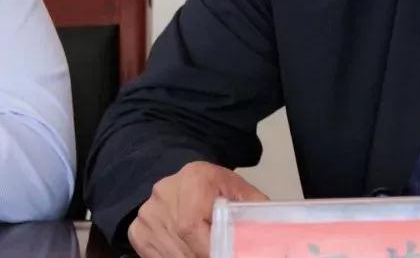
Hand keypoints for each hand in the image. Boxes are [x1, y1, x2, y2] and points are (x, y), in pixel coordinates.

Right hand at [128, 161, 267, 257]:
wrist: (183, 180)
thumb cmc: (214, 186)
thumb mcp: (237, 189)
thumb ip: (253, 207)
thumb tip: (271, 231)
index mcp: (193, 179)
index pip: (192, 224)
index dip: (208, 248)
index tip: (223, 255)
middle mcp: (164, 194)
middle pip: (182, 243)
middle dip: (202, 256)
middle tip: (220, 255)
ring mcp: (147, 214)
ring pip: (170, 254)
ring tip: (210, 253)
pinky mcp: (137, 232)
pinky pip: (156, 257)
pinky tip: (191, 254)